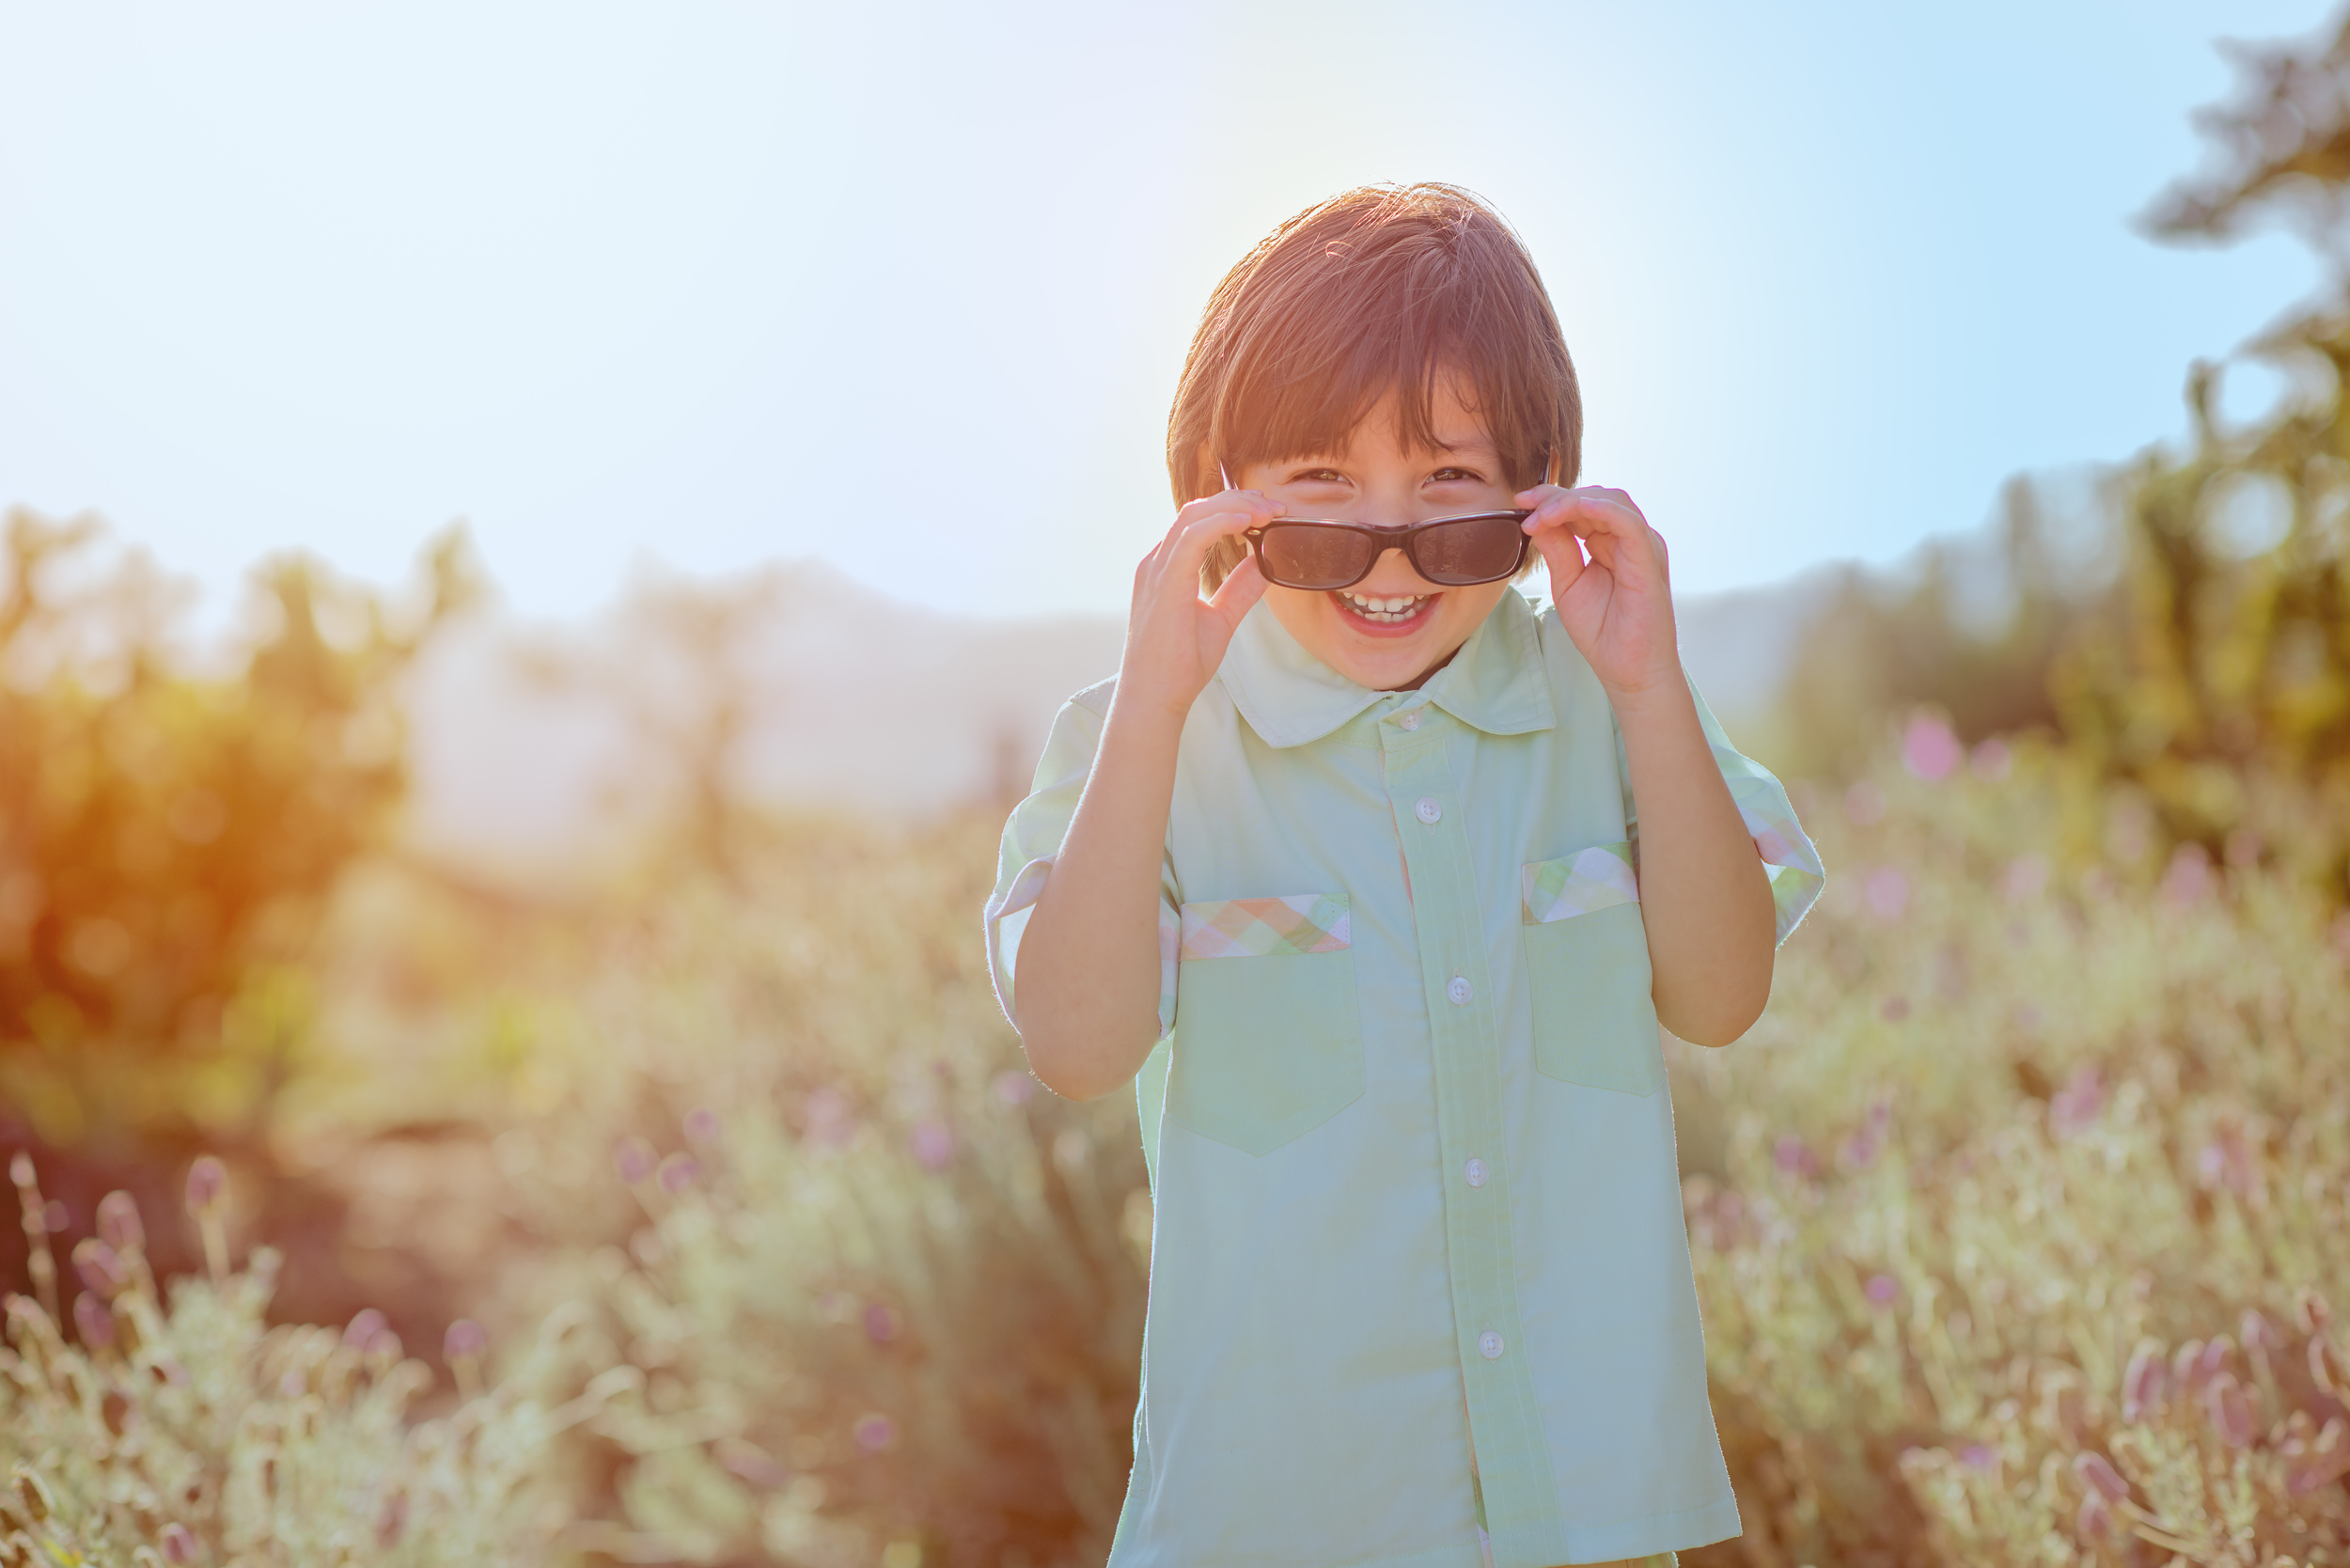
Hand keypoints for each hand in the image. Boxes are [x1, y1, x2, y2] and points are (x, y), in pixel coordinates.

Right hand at [1116, 488, 1275, 722]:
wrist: (1154, 697)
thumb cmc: (1179, 664)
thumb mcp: (1221, 617)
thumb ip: (1240, 588)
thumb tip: (1266, 564)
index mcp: (1167, 568)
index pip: (1198, 521)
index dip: (1234, 509)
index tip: (1269, 515)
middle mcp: (1157, 562)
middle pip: (1197, 509)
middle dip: (1239, 501)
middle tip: (1276, 508)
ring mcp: (1156, 570)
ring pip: (1193, 516)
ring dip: (1235, 507)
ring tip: (1268, 512)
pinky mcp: (1163, 584)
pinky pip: (1192, 538)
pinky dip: (1221, 523)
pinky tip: (1247, 523)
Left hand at [1516, 483, 1680, 700]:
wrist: (1628, 670)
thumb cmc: (1603, 632)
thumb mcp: (1568, 584)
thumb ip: (1557, 550)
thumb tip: (1536, 520)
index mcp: (1611, 544)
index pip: (1583, 507)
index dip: (1550, 499)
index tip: (1519, 501)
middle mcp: (1629, 540)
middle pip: (1595, 497)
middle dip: (1556, 497)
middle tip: (1525, 506)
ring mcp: (1642, 547)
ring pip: (1611, 501)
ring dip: (1572, 502)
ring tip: (1542, 516)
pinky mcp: (1649, 558)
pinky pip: (1627, 522)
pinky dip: (1599, 510)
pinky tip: (1573, 512)